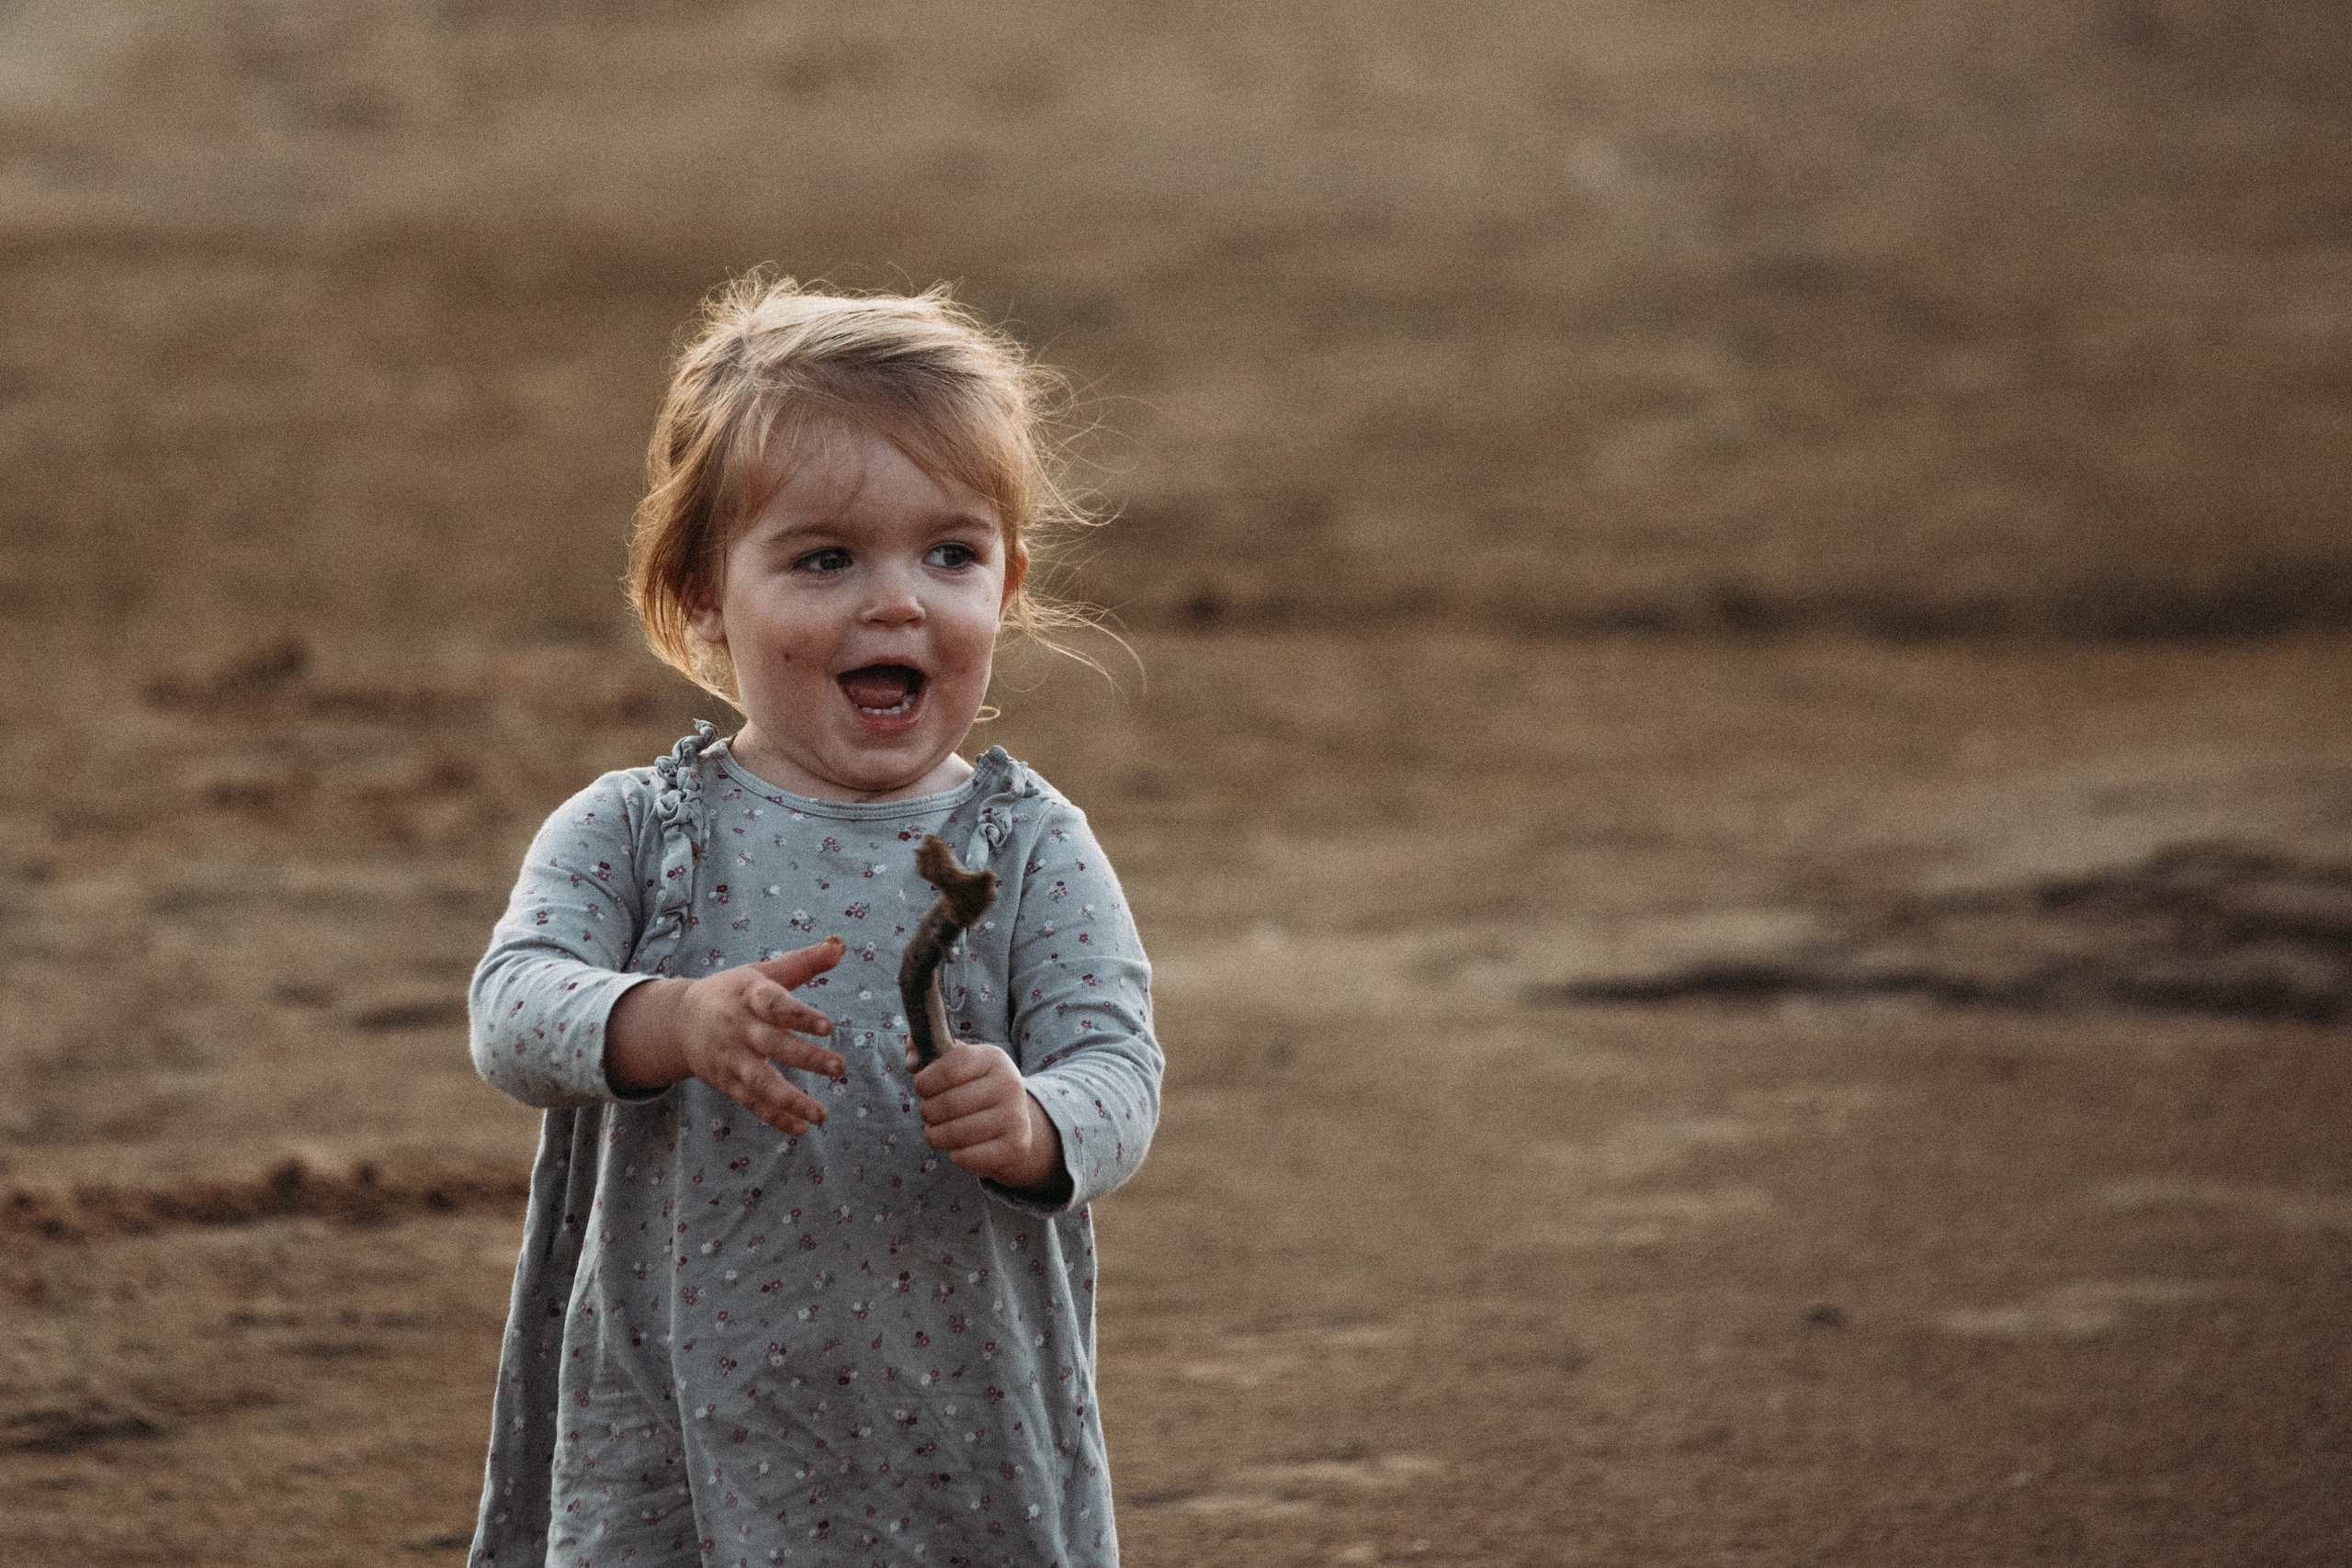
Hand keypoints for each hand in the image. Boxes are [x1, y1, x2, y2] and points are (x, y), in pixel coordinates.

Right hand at [606, 937, 846, 1134]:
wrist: (680, 1020)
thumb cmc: (734, 992)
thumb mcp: (763, 972)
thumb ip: (804, 963)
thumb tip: (840, 945)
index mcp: (750, 996)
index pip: (776, 1005)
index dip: (800, 1016)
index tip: (829, 1026)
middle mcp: (739, 1027)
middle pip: (772, 1044)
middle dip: (806, 1057)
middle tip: (839, 1067)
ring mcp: (731, 1058)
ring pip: (761, 1082)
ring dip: (792, 1100)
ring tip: (822, 1114)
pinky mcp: (727, 1082)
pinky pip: (751, 1102)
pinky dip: (775, 1117)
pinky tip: (801, 1127)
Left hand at [906, 1038, 1066, 1194]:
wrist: (1015, 1125)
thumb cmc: (975, 1090)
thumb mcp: (957, 1065)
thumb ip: (928, 1054)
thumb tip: (911, 1060)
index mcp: (993, 1058)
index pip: (949, 1068)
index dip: (924, 1082)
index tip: (922, 1088)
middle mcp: (1009, 1084)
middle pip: (948, 1104)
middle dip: (928, 1112)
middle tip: (930, 1113)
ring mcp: (1014, 1117)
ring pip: (954, 1133)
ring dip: (936, 1136)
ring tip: (940, 1131)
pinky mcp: (1013, 1147)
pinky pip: (965, 1156)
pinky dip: (954, 1155)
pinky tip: (960, 1147)